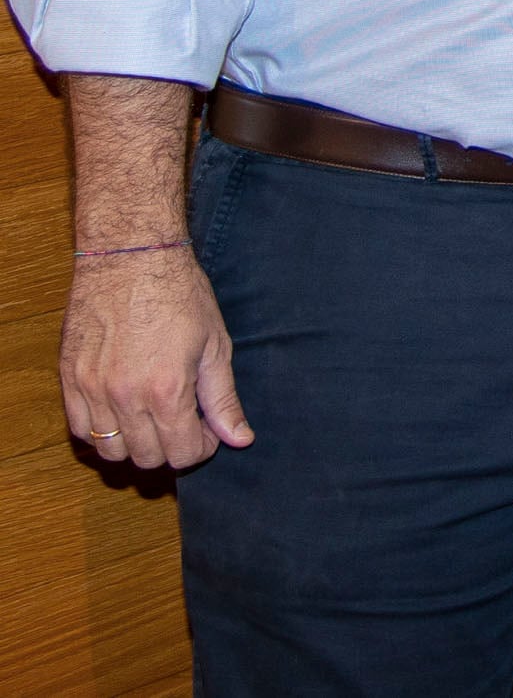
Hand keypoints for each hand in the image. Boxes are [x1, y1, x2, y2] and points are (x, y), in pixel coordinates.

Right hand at [63, 247, 250, 470]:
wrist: (131, 257)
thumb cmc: (180, 295)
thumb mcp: (215, 345)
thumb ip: (223, 399)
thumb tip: (240, 439)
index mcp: (167, 390)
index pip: (183, 453)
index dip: (202, 449)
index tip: (208, 432)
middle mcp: (125, 397)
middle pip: (146, 458)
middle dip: (172, 449)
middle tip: (184, 424)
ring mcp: (91, 390)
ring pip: (110, 452)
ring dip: (136, 445)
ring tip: (154, 420)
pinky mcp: (69, 379)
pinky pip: (79, 429)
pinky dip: (101, 432)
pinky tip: (123, 412)